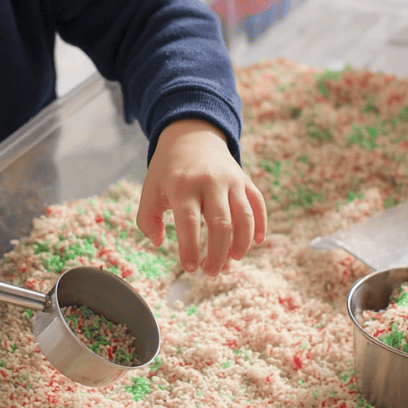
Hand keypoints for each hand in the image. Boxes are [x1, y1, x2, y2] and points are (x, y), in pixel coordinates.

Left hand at [136, 119, 266, 275]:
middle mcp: (209, 182)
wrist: (191, 135)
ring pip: (244, 216)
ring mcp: (230, 180)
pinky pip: (258, 204)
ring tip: (232, 261)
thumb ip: (147, 218)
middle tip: (211, 272)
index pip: (189, 223)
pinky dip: (260, 225)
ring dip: (241, 243)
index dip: (191, 249)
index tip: (190, 268)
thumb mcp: (150, 189)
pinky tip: (256, 242)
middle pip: (221, 224)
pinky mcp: (244, 179)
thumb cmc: (169, 169)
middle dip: (218, 254)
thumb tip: (158, 243)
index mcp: (182, 186)